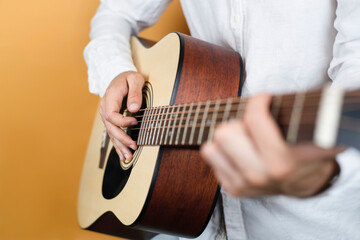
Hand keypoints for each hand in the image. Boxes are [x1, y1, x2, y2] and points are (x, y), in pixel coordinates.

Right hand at [99, 71, 143, 161]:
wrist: (119, 77)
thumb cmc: (128, 77)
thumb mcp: (134, 79)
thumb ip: (135, 92)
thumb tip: (134, 109)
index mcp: (109, 98)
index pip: (112, 115)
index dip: (122, 121)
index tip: (135, 121)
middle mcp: (105, 109)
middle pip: (110, 127)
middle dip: (122, 138)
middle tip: (134, 146)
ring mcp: (106, 115)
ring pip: (111, 134)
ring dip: (119, 146)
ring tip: (128, 157)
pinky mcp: (110, 120)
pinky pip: (113, 134)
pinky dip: (117, 145)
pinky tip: (122, 156)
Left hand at [200, 93, 342, 197]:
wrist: (303, 182)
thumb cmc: (306, 150)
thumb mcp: (314, 131)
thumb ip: (311, 117)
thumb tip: (311, 100)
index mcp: (282, 162)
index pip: (254, 119)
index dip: (259, 101)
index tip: (265, 98)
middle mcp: (259, 175)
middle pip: (223, 133)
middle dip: (237, 121)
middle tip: (250, 122)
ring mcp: (243, 184)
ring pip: (210, 146)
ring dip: (225, 136)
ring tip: (242, 135)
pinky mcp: (232, 188)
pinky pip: (210, 157)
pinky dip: (221, 149)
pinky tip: (238, 149)